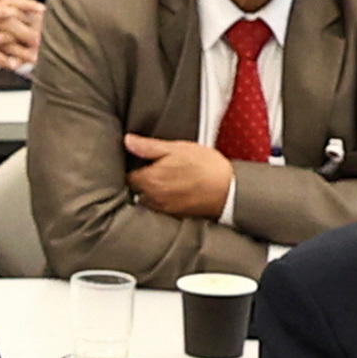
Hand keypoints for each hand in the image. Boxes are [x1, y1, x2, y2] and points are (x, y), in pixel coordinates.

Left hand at [120, 132, 237, 221]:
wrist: (229, 190)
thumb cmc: (205, 167)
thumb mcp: (177, 148)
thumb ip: (149, 146)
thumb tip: (127, 141)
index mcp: (150, 180)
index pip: (127, 177)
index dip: (131, 167)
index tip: (138, 161)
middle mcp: (152, 198)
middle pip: (135, 190)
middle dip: (139, 181)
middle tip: (151, 169)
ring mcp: (162, 210)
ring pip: (146, 200)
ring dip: (149, 192)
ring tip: (163, 180)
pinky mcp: (173, 216)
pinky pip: (159, 209)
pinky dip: (161, 201)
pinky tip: (173, 191)